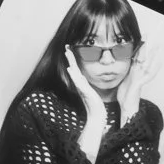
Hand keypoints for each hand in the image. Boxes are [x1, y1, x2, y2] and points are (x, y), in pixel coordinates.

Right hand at [66, 46, 107, 163]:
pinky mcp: (85, 92)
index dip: (73, 60)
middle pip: (73, 69)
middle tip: (66, 47)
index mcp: (82, 84)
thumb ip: (87, 87)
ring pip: (75, 73)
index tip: (70, 50)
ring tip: (67, 53)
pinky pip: (78, 82)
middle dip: (70, 58)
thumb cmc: (95, 106)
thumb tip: (84, 82)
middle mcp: (80, 85)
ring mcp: (81, 88)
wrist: (97, 116)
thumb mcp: (91, 93)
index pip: (77, 69)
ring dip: (71, 63)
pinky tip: (71, 69)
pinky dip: (74, 75)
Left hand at [117, 42, 155, 114]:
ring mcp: (140, 77)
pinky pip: (148, 74)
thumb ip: (123, 72)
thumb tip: (117, 65)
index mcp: (133, 72)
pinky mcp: (140, 83)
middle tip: (147, 36)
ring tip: (156, 46)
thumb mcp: (122, 80)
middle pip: (143, 57)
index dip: (137, 48)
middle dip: (145, 46)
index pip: (136, 57)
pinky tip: (158, 62)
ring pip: (147, 63)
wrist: (127, 107)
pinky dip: (155, 68)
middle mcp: (138, 73)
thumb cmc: (125, 95)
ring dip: (152, 54)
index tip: (138, 38)